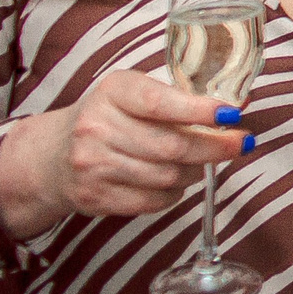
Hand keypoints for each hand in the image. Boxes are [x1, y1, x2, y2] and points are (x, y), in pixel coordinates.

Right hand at [0, 71, 248, 240]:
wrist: (52, 155)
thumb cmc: (108, 117)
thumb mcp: (132, 93)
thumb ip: (178, 98)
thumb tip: (237, 108)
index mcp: (113, 92)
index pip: (161, 102)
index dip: (201, 110)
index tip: (233, 115)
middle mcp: (97, 126)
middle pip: (172, 146)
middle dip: (215, 148)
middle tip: (240, 144)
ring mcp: (92, 164)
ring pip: (166, 176)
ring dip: (195, 172)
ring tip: (200, 164)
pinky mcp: (94, 197)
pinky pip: (152, 202)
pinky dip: (174, 194)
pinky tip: (175, 183)